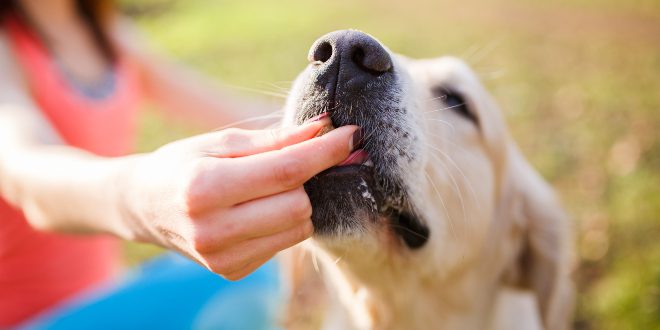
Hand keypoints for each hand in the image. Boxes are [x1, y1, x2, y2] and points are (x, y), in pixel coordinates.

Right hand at [119, 119, 356, 279]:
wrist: (142, 206)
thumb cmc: (182, 164)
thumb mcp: (221, 141)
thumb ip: (275, 139)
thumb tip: (323, 128)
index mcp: (204, 187)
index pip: (286, 171)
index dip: (325, 152)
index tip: (352, 135)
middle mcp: (212, 230)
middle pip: (299, 203)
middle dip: (306, 178)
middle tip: (293, 161)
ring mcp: (222, 258)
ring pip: (299, 226)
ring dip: (298, 201)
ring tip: (270, 186)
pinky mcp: (232, 271)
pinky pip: (285, 242)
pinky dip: (283, 221)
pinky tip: (259, 209)